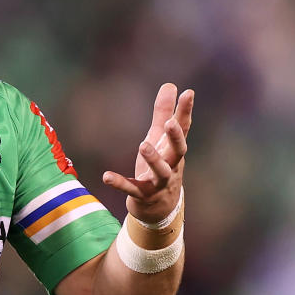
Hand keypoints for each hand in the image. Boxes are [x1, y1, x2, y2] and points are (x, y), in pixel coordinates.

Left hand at [102, 83, 193, 224]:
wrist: (161, 209)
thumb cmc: (161, 167)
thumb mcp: (160, 140)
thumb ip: (164, 113)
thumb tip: (171, 85)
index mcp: (174, 150)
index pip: (183, 129)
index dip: (185, 111)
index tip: (188, 93)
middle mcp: (171, 166)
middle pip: (179, 151)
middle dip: (176, 138)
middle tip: (169, 124)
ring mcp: (159, 183)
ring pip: (161, 172)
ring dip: (153, 159)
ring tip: (143, 144)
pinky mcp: (143, 195)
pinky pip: (132, 189)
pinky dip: (120, 183)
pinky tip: (106, 176)